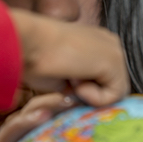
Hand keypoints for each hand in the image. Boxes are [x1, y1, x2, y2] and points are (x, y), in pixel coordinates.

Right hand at [8, 9, 129, 105]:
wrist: (27, 42)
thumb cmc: (32, 57)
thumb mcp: (60, 74)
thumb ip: (78, 83)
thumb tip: (84, 99)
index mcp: (96, 42)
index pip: (104, 78)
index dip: (85, 90)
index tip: (64, 80)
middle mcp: (109, 43)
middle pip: (112, 86)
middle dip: (90, 93)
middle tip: (66, 80)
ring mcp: (114, 50)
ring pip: (114, 93)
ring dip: (89, 94)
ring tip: (69, 78)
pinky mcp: (115, 61)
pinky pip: (114, 96)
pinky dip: (92, 97)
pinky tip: (75, 80)